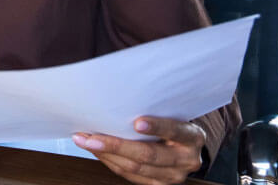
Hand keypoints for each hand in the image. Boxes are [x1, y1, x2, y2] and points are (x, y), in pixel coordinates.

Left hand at [72, 116, 204, 184]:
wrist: (186, 147)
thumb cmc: (172, 121)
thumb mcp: (172, 113)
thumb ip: (155, 109)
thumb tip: (117, 100)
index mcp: (192, 137)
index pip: (175, 130)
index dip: (157, 126)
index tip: (137, 122)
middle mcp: (187, 159)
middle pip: (148, 154)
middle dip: (116, 145)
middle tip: (91, 136)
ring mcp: (174, 176)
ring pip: (135, 167)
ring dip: (106, 154)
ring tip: (85, 141)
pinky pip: (130, 175)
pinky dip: (110, 161)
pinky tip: (96, 150)